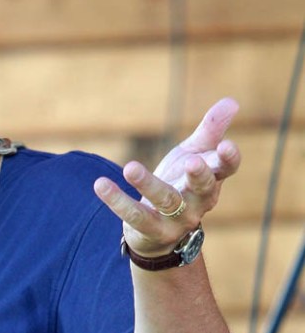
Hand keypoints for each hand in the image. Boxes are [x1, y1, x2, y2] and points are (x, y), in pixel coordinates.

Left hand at [94, 98, 240, 257]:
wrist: (159, 231)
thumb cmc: (181, 184)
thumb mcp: (194, 155)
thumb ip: (209, 131)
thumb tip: (232, 101)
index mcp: (213, 181)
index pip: (226, 169)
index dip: (229, 158)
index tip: (226, 145)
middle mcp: (199, 202)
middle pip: (203, 188)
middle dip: (199, 175)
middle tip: (192, 161)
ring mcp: (176, 220)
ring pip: (165, 200)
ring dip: (147, 184)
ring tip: (129, 168)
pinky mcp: (151, 230)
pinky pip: (134, 215)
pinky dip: (117, 201)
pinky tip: (100, 184)